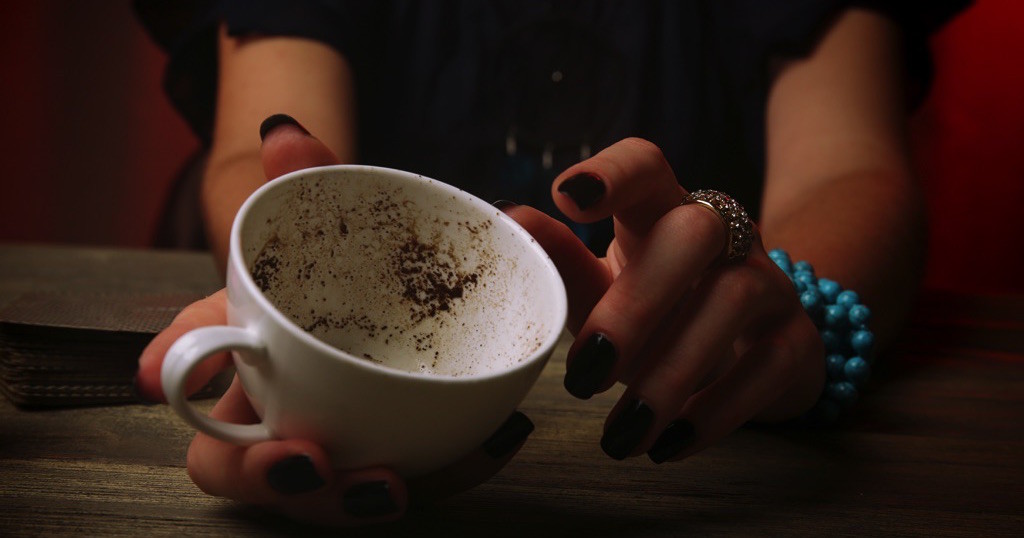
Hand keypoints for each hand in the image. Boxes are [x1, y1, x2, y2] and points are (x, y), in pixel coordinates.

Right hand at [134, 115, 533, 525]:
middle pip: (233, 460)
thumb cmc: (360, 276)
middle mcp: (281, 402)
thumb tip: (283, 130)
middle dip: (257, 474)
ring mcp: (337, 440)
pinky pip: (411, 482)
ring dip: (346, 502)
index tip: (157, 374)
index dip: (175, 368)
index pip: (189, 359)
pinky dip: (449, 471)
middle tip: (305, 461)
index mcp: (253, 345)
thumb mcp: (338, 229)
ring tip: (392, 485)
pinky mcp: (398, 459)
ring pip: (319, 495)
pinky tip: (491, 444)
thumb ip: (313, 181)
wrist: (436, 303)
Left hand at [502, 138, 824, 462]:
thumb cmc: (662, 313)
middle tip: (584, 374)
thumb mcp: (605, 288)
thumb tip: (507, 219)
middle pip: (694, 231)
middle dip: (637, 303)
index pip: (647, 165)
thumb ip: (561, 260)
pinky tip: (670, 444)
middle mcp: (724, 236)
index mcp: (663, 211)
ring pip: (733, 300)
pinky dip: (716, 411)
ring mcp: (769, 284)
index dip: (612, 173)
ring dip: (670, 373)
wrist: (754, 355)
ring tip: (619, 434)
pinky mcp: (797, 342)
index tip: (567, 199)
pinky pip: (768, 365)